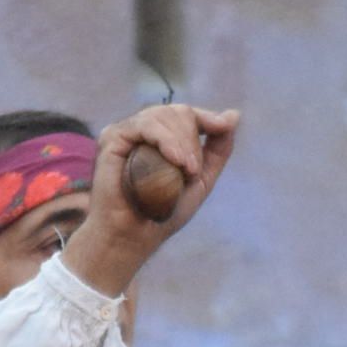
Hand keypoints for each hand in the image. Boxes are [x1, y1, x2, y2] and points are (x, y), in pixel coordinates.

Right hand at [64, 104, 241, 296]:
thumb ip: (218, 148)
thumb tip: (234, 114)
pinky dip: (165, 139)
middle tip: (193, 171)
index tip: (223, 126)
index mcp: (162, 136)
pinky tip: (176, 160)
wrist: (135, 235)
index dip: (207, 117)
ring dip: (183, 142)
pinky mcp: (112, 137)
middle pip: (178, 112)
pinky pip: (144, 125)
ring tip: (187, 171)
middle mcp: (143, 130)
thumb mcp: (201, 178)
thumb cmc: (164, 211)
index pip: (187, 114)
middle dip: (194, 139)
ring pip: (163, 115)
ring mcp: (126, 132)